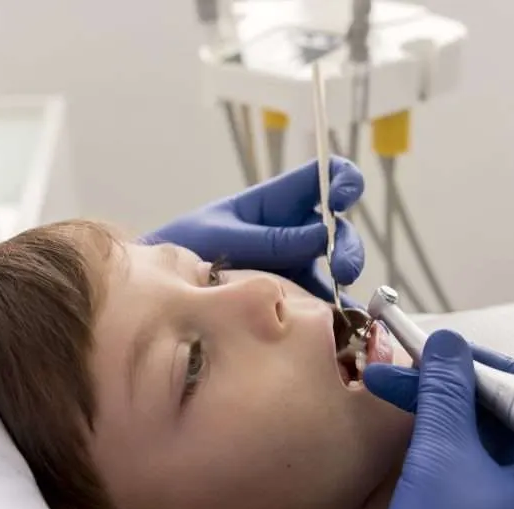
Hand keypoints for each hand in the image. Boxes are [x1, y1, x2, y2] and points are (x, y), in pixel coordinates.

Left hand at [143, 158, 365, 305]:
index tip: (342, 198)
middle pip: (339, 229)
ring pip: (338, 266)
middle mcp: (294, 231)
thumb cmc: (187, 248)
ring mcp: (296, 266)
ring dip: (346, 280)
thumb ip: (270, 239)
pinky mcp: (293, 297)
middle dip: (348, 245)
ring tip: (338, 300)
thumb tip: (321, 237)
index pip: (321, 177)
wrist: (165, 292)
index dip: (342, 181)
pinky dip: (337, 314)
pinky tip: (343, 326)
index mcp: (277, 203)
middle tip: (342, 267)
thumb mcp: (226, 238)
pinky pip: (322, 302)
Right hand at [354, 332, 513, 508]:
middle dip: (458, 388)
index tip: (443, 353)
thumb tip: (448, 346)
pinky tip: (412, 441)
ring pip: (492, 446)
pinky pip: (479, 477)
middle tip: (406, 371)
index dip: (491, 363)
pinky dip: (447, 451)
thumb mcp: (441, 459)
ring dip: (446, 417)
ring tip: (399, 397)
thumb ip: (446, 393)